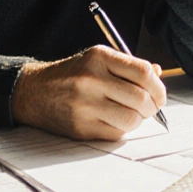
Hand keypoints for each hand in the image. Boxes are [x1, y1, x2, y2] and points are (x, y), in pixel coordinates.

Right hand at [12, 45, 167, 140]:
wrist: (33, 91)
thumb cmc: (71, 75)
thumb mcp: (97, 60)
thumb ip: (127, 66)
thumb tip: (158, 75)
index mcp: (98, 57)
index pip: (143, 72)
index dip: (158, 86)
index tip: (159, 94)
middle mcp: (91, 79)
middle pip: (141, 98)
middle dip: (152, 106)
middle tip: (150, 108)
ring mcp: (85, 105)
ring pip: (131, 119)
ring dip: (138, 120)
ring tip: (131, 115)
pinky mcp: (81, 127)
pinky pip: (116, 133)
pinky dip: (122, 130)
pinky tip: (113, 121)